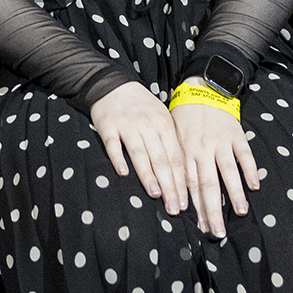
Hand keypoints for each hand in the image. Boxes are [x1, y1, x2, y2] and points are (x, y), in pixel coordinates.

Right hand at [86, 82, 189, 217]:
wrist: (113, 84)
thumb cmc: (141, 106)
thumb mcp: (161, 117)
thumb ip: (169, 142)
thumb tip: (183, 174)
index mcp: (164, 125)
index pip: (176, 157)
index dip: (180, 181)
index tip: (185, 202)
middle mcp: (148, 125)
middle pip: (161, 159)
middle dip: (169, 186)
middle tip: (174, 208)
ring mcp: (127, 125)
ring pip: (140, 154)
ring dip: (148, 175)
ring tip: (155, 195)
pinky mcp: (108, 126)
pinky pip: (113, 144)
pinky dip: (118, 158)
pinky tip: (122, 173)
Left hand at [170, 87, 257, 237]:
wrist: (203, 87)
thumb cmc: (184, 116)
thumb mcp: (173, 136)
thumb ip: (176, 161)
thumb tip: (173, 190)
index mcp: (185, 151)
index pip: (189, 185)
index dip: (194, 207)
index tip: (199, 227)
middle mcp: (202, 149)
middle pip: (207, 184)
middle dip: (212, 210)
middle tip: (216, 232)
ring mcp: (221, 142)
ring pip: (227, 172)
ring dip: (234, 194)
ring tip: (239, 213)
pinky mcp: (237, 135)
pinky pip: (245, 155)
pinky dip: (250, 170)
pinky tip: (254, 186)